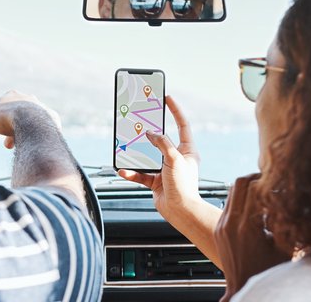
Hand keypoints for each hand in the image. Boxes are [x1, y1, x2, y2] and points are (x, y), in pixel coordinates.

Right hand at [0, 91, 60, 148]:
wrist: (32, 126)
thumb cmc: (6, 119)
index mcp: (12, 95)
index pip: (2, 105)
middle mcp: (29, 98)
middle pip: (16, 114)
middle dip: (10, 128)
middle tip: (7, 143)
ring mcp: (41, 108)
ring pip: (30, 122)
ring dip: (22, 133)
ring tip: (19, 146)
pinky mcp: (52, 119)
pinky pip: (44, 128)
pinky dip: (38, 135)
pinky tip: (33, 143)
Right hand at [117, 95, 202, 217]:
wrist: (181, 212)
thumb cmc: (183, 186)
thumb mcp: (174, 159)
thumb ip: (162, 143)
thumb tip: (151, 133)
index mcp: (187, 150)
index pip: (182, 125)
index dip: (175, 110)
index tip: (167, 97)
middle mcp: (176, 158)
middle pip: (160, 140)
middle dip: (148, 132)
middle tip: (139, 120)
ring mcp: (165, 170)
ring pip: (147, 157)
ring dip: (136, 155)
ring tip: (126, 147)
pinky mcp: (156, 181)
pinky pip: (141, 174)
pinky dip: (132, 172)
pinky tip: (124, 170)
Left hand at [216, 174, 289, 301]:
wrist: (243, 289)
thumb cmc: (267, 274)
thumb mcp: (285, 248)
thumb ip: (290, 224)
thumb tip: (300, 203)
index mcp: (247, 226)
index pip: (254, 188)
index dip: (270, 181)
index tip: (281, 184)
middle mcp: (230, 223)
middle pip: (240, 183)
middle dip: (257, 179)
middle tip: (272, 182)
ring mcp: (222, 226)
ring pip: (232, 191)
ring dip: (248, 188)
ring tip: (265, 194)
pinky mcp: (218, 229)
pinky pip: (228, 204)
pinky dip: (242, 201)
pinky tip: (256, 209)